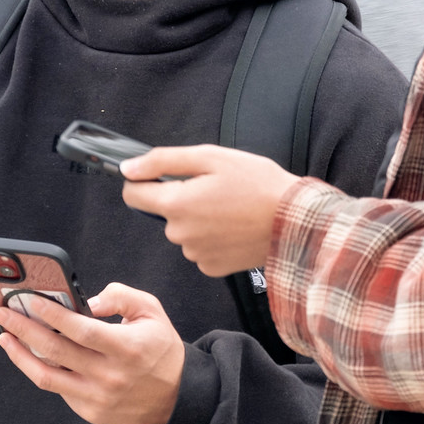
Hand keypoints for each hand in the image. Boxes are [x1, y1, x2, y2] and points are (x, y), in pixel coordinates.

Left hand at [0, 283, 185, 423]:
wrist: (176, 397)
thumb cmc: (159, 347)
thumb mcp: (152, 311)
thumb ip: (120, 296)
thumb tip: (85, 303)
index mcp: (128, 348)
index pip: (81, 330)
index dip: (52, 314)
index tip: (29, 299)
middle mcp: (111, 376)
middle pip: (56, 351)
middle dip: (24, 328)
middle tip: (3, 312)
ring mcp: (99, 398)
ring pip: (47, 376)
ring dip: (20, 354)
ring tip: (6, 336)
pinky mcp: (91, 412)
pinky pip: (59, 389)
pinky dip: (42, 369)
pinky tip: (30, 354)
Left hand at [119, 144, 296, 277]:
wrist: (295, 222)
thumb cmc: (259, 184)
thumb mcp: (211, 157)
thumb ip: (163, 161)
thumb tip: (128, 168)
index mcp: (176, 204)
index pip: (133, 195)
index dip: (144, 181)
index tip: (162, 176)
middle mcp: (180, 234)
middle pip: (163, 212)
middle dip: (182, 199)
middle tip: (216, 189)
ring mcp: (195, 254)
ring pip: (184, 230)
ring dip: (199, 219)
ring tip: (231, 208)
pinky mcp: (212, 267)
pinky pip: (200, 248)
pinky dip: (212, 238)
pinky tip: (234, 227)